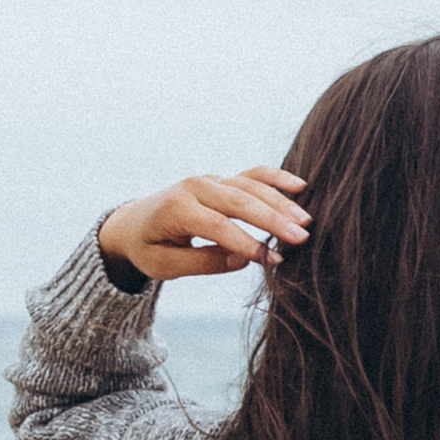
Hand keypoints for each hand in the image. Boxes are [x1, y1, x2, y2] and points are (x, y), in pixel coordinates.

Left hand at [97, 167, 308, 281]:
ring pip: (250, 186)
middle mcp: (195, 187)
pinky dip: (275, 177)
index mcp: (177, 208)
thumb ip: (203, 262)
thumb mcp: (165, 265)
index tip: (274, 261)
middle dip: (272, 220)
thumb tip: (242, 260)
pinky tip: (299, 185)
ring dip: (280, 202)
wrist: (134, 222)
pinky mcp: (222, 180)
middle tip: (301, 238)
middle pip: (239, 201)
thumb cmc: (150, 247)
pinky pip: (251, 174)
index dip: (247, 243)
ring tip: (305, 221)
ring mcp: (210, 180)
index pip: (218, 226)